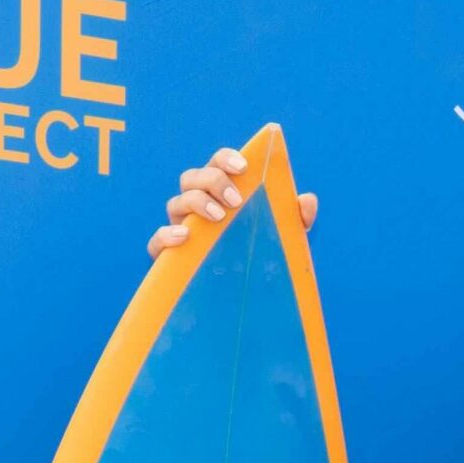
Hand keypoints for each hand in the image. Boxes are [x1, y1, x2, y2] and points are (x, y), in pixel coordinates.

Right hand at [148, 144, 318, 255]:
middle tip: (236, 199)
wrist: (246, 304)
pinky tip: (184, 237)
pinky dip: (166, 235)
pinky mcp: (169, 259)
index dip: (225, 158)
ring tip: (220, 218)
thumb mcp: (283, 240)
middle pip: (191, 177)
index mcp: (221, 195)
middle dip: (212, 181)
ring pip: (175, 203)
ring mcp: (181, 230)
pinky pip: (156, 242)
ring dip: (196, 203)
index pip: (217, 164)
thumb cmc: (261, 261)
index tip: (243, 166)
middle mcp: (197, 208)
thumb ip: (295, 219)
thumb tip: (307, 200)